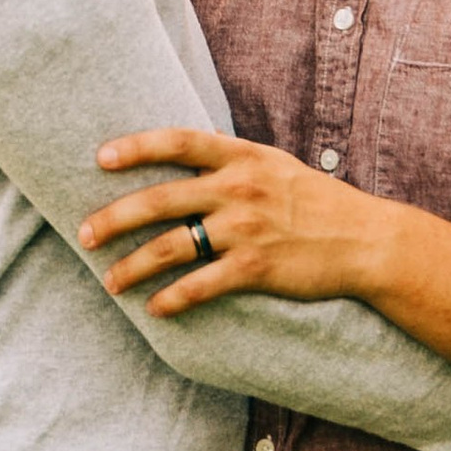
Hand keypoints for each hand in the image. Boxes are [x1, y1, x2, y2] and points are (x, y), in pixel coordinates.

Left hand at [79, 126, 402, 312]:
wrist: (366, 241)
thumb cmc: (319, 204)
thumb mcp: (276, 167)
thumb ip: (233, 163)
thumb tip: (189, 159)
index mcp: (242, 158)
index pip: (178, 142)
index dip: (136, 147)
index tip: (100, 158)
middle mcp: (239, 189)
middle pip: (159, 200)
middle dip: (113, 218)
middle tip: (83, 235)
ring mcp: (245, 229)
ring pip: (170, 247)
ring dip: (132, 266)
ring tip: (110, 282)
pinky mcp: (256, 268)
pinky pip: (200, 285)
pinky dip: (172, 299)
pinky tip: (154, 308)